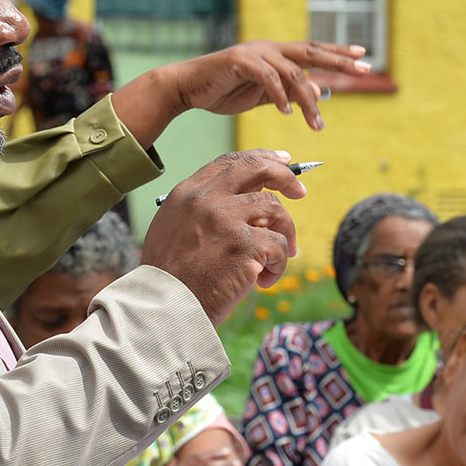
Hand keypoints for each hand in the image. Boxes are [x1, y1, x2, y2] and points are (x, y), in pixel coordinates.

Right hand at [142, 150, 303, 323]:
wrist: (165, 306)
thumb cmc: (171, 276)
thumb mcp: (175, 227)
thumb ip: (204, 208)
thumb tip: (248, 198)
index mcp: (188, 192)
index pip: (232, 162)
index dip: (262, 158)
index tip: (282, 162)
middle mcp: (207, 199)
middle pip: (258, 170)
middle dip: (286, 177)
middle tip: (300, 192)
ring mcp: (226, 219)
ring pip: (276, 211)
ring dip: (284, 237)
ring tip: (276, 261)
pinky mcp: (244, 245)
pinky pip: (279, 246)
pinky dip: (279, 266)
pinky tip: (264, 281)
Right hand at [169, 40, 371, 130]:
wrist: (189, 87)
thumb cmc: (226, 91)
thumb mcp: (265, 95)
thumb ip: (290, 93)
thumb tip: (318, 93)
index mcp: (278, 54)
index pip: (314, 51)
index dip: (339, 53)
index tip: (364, 57)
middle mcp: (270, 49)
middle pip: (311, 52)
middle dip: (339, 61)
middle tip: (364, 69)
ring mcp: (255, 53)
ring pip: (292, 72)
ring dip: (306, 100)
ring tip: (315, 124)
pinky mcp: (238, 61)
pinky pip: (267, 78)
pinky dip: (280, 95)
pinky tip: (288, 112)